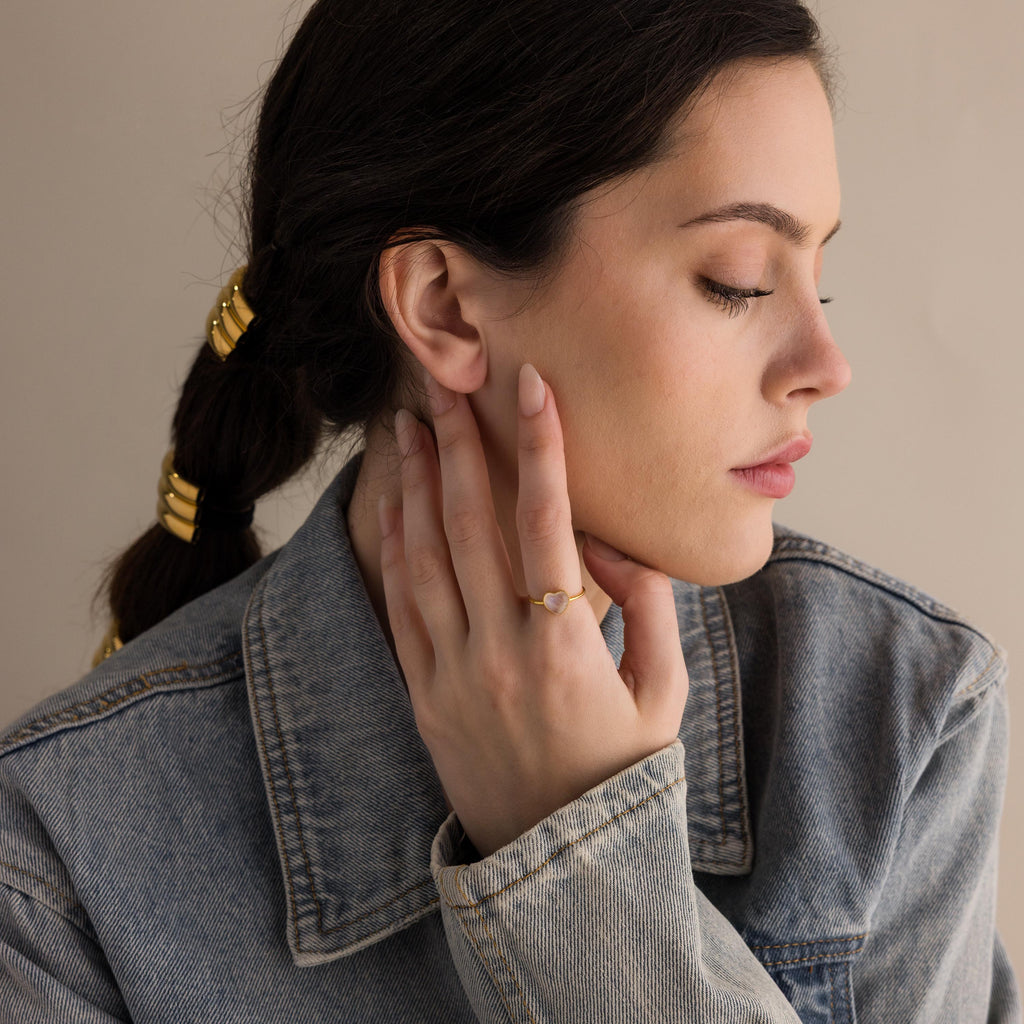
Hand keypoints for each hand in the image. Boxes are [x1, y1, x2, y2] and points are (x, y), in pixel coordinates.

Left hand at [378, 364, 687, 858]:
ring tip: (407, 427)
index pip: (547, 519)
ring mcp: (451, 673)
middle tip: (447, 385)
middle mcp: (497, 650)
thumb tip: (607, 539)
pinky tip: (391, 506)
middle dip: (458, 443)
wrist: (559, 865)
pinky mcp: (424, 693)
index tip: (530, 388)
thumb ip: (648, 606)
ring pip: (422, 555)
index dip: (539, 446)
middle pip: (470, 521)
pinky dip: (393, 548)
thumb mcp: (663, 692)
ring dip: (414, 484)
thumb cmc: (622, 774)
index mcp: (564, 645)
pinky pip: (401, 606)